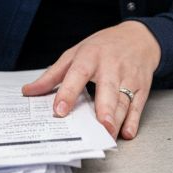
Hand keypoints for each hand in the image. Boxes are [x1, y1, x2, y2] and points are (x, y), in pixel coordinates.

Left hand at [21, 21, 160, 139]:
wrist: (140, 37)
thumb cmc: (104, 46)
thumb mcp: (75, 53)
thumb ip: (53, 74)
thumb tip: (29, 91)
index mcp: (90, 57)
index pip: (77, 75)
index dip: (68, 93)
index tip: (59, 110)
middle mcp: (111, 67)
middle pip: (107, 89)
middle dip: (104, 109)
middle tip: (99, 126)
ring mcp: (129, 77)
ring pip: (123, 101)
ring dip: (117, 119)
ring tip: (109, 134)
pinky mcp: (142, 87)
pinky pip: (138, 106)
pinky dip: (134, 120)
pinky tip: (127, 132)